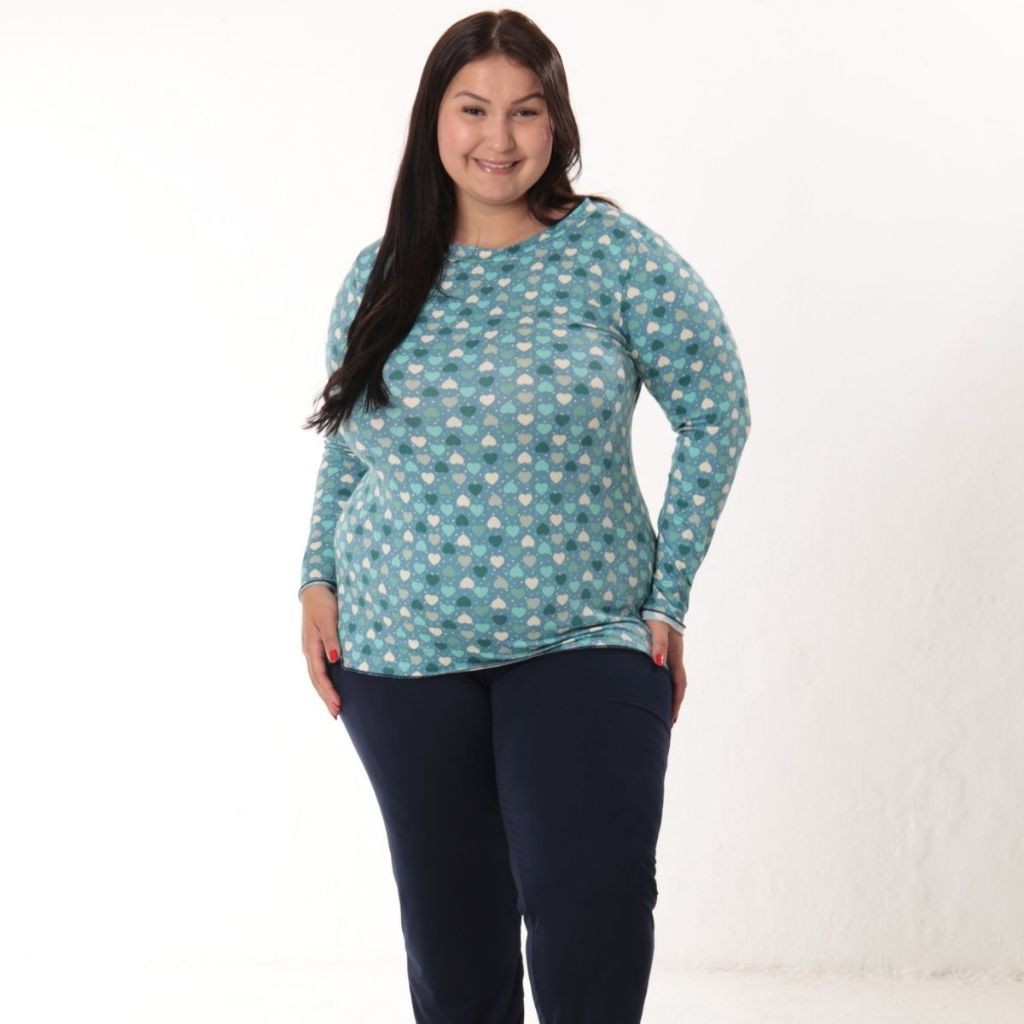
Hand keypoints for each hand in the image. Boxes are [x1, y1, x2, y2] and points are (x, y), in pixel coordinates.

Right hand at [300, 584, 342, 718]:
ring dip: (325, 692)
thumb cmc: (323, 603)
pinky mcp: (316, 645)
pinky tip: (332, 687)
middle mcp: (309, 651)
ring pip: (316, 676)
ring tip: (334, 707)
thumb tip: (335, 660)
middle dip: (326, 698)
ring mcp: (311, 649)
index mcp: (311, 647)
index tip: (338, 705)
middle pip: (316, 680)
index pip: (319, 675)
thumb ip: (332, 639)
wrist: (316, 589)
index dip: (328, 692)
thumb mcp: (328, 619)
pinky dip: (325, 681)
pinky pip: (320, 668)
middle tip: (336, 714)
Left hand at [646, 620, 686, 725]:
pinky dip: (661, 683)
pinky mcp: (663, 648)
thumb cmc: (656, 613)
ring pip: (671, 678)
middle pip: (677, 686)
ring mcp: (670, 653)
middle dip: (673, 704)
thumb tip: (657, 663)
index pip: (679, 684)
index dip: (675, 702)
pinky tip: (652, 686)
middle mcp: (675, 656)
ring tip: (660, 709)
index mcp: (675, 655)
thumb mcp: (657, 628)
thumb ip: (658, 643)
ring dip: (668, 694)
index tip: (671, 719)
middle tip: (668, 722)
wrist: (661, 599)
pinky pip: (665, 671)